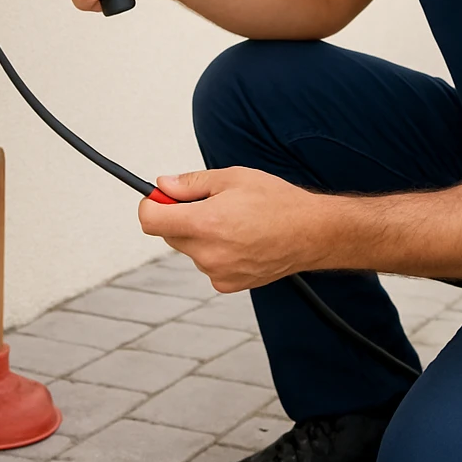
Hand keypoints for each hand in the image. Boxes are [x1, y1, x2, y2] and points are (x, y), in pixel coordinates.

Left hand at [137, 168, 333, 292]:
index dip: (151, 204)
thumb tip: (164, 185)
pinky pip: (207, 264)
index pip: (150, 220)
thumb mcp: (233, 178)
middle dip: (179, 217)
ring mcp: (216, 272)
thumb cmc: (278, 203)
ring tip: (234, 222)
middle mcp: (207, 253)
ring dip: (200, 235)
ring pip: (190, 249)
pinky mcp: (226, 284)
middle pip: (168, 234)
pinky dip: (215, 252)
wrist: (311, 233)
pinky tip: (240, 240)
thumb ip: (192, 183)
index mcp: (204, 223)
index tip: (160, 198)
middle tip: (207, 203)